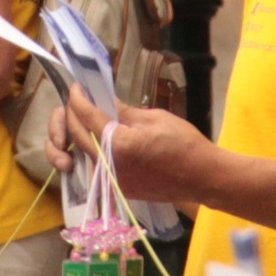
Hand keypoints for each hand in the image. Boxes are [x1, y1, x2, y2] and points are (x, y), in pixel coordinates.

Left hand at [50, 85, 213, 201]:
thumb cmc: (184, 144)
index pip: (86, 116)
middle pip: (77, 136)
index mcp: (117, 144)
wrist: (202, 177)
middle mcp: (108, 164)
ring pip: (83, 152)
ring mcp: (112, 180)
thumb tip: (104, 102)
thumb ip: (123, 112)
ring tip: (87, 117)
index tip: (77, 86)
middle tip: (79, 100)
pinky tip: (100, 138)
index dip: (78, 98)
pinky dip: (94, 150)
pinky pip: (97, 165)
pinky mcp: (119, 188)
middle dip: (73, 114)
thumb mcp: (154, 118)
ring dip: (80, 134)